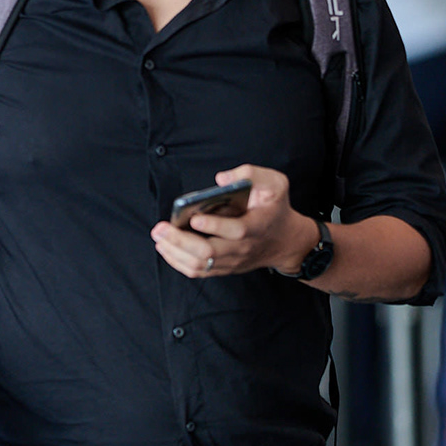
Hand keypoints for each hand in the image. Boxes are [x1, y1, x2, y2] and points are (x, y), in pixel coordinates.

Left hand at [151, 164, 316, 278]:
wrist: (286, 241)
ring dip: (175, 252)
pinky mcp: (224, 267)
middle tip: (160, 228)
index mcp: (257, 226)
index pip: (235, 230)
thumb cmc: (275, 208)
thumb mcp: (275, 184)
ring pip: (200, 264)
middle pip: (209, 252)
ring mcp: (233, 261)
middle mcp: (243, 247)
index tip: (195, 218)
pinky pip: (199, 271)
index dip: (214, 225)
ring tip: (158, 237)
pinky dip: (178, 262)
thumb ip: (251, 174)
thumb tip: (221, 179)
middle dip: (180, 241)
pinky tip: (165, 248)